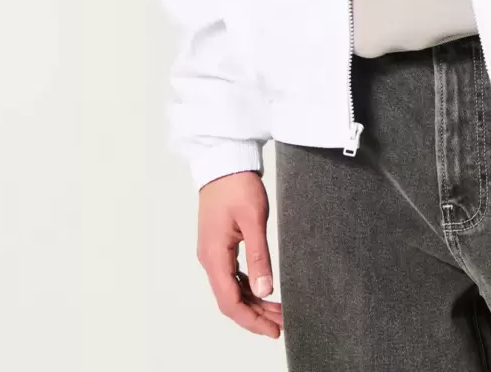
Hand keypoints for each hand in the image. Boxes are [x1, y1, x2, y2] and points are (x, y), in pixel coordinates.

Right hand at [196, 170, 282, 338]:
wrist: (225, 160)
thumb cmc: (237, 185)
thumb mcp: (253, 219)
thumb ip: (259, 257)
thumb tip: (264, 291)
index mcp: (214, 256)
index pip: (230, 302)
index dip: (251, 321)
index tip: (273, 330)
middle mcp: (209, 258)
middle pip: (230, 300)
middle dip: (255, 315)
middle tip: (281, 323)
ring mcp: (212, 252)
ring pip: (230, 288)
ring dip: (252, 302)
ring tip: (277, 310)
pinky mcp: (218, 244)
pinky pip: (230, 275)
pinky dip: (247, 287)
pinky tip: (262, 289)